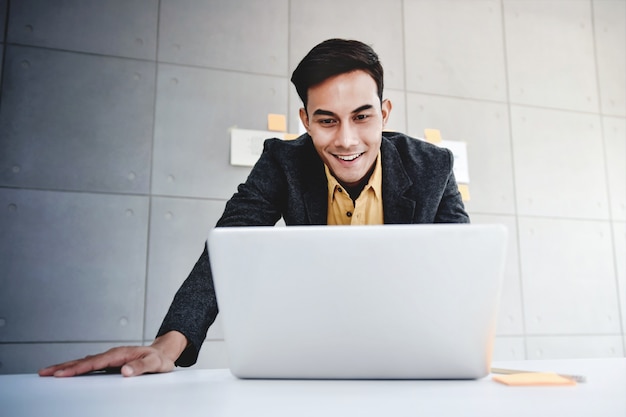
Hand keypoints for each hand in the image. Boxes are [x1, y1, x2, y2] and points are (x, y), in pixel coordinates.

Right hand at [38, 331, 187, 376]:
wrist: (163, 353)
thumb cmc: (159, 359)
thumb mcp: (155, 364)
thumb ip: (141, 367)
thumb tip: (125, 371)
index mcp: (120, 354)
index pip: (94, 362)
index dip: (77, 369)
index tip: (61, 374)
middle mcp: (112, 354)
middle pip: (84, 361)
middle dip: (63, 367)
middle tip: (44, 372)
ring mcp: (110, 358)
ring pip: (84, 362)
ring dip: (67, 367)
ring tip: (49, 372)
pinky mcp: (110, 363)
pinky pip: (90, 365)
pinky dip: (76, 368)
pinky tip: (68, 371)